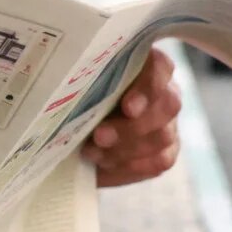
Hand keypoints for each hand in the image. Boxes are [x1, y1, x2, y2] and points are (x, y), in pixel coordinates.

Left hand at [81, 47, 181, 187]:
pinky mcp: (166, 151)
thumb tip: (62, 82)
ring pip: (163, 137)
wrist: (75, 132)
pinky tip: (104, 166)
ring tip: (92, 152)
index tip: (127, 108)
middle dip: (132, 126)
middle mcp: (165, 90)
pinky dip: (128, 167)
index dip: (148, 88)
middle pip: (168, 105)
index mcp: (146, 63)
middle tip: (99, 136)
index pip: (160, 67)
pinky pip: (157, 162)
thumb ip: (81, 79)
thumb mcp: (76, 83)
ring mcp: (169, 123)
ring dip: (125, 149)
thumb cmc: (76, 97)